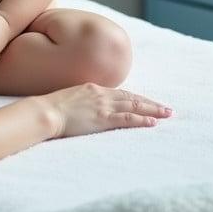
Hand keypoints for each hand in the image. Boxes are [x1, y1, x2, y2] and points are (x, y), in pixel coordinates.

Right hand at [43, 84, 172, 138]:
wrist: (45, 111)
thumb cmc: (52, 108)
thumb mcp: (70, 99)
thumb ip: (82, 101)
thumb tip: (87, 108)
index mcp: (93, 88)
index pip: (122, 93)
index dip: (137, 98)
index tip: (149, 102)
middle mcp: (102, 94)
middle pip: (132, 98)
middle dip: (151, 103)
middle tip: (167, 109)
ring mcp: (103, 106)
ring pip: (134, 106)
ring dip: (153, 110)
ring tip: (167, 114)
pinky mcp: (102, 119)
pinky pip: (127, 118)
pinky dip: (142, 120)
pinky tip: (153, 122)